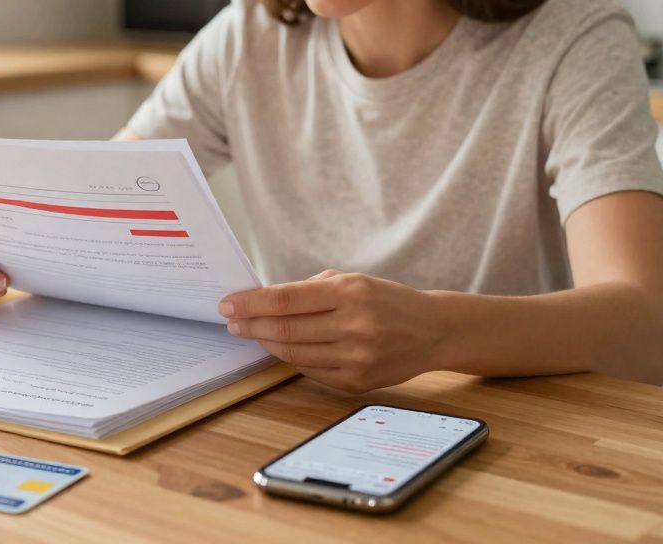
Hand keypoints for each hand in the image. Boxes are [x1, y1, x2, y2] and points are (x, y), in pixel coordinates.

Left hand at [218, 270, 446, 393]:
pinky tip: (284, 348)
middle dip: (251, 325)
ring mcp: (356, 358)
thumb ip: (310, 289)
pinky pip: (311, 372)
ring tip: (253, 333)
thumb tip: (263, 300)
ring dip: (267, 343)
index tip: (228, 304)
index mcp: (351, 292)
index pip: (286, 300)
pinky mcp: (357, 382)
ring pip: (294, 354)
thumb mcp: (353, 281)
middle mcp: (354, 326)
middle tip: (232, 321)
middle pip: (285, 329)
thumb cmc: (386, 301)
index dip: (251, 303)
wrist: (434, 331)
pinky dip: (293, 359)